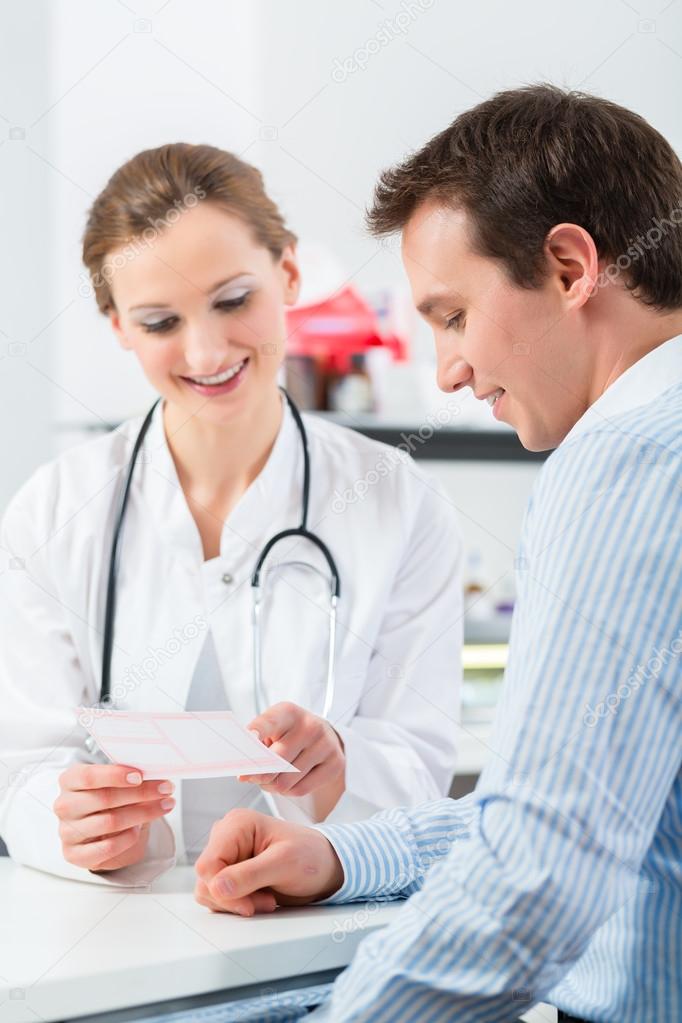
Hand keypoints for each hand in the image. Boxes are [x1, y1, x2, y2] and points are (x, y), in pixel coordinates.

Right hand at [54, 763, 174, 871]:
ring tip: (164, 806)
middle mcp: (65, 805)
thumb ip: (127, 776)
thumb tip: (155, 775)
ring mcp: (67, 832)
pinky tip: (138, 829)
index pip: (88, 776)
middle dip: (141, 793)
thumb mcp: (114, 782)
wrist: (99, 829)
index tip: (140, 776)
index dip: (115, 775)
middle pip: (104, 799)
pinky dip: (128, 838)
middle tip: (166, 789)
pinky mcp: (74, 855)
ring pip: (110, 822)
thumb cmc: (108, 798)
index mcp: (69, 780)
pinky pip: (107, 847)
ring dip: (143, 814)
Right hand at [194, 808, 343, 915]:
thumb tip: (217, 886)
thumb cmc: (310, 856)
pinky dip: (237, 904)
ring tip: (267, 899)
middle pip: (206, 880)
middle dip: (234, 898)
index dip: (222, 890)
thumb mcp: (284, 864)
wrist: (323, 867)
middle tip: (267, 901)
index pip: (207, 865)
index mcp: (236, 824)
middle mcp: (226, 837)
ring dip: (236, 903)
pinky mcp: (230, 872)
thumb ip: (249, 875)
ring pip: (209, 890)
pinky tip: (261, 898)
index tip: (249, 904)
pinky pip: (218, 896)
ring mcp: (227, 855)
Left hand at [239, 701, 344, 798]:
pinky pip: (301, 789)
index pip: (269, 722)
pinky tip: (287, 784)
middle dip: (260, 774)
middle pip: (277, 759)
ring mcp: (325, 744)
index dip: (258, 730)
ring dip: (272, 786)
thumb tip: (243, 775)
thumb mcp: (272, 731)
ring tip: (271, 780)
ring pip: (286, 780)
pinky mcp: (335, 763)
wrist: (323, 737)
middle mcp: (310, 725)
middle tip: (254, 777)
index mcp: (288, 712)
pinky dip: (288, 792)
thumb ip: (256, 747)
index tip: (249, 738)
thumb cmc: (288, 735)